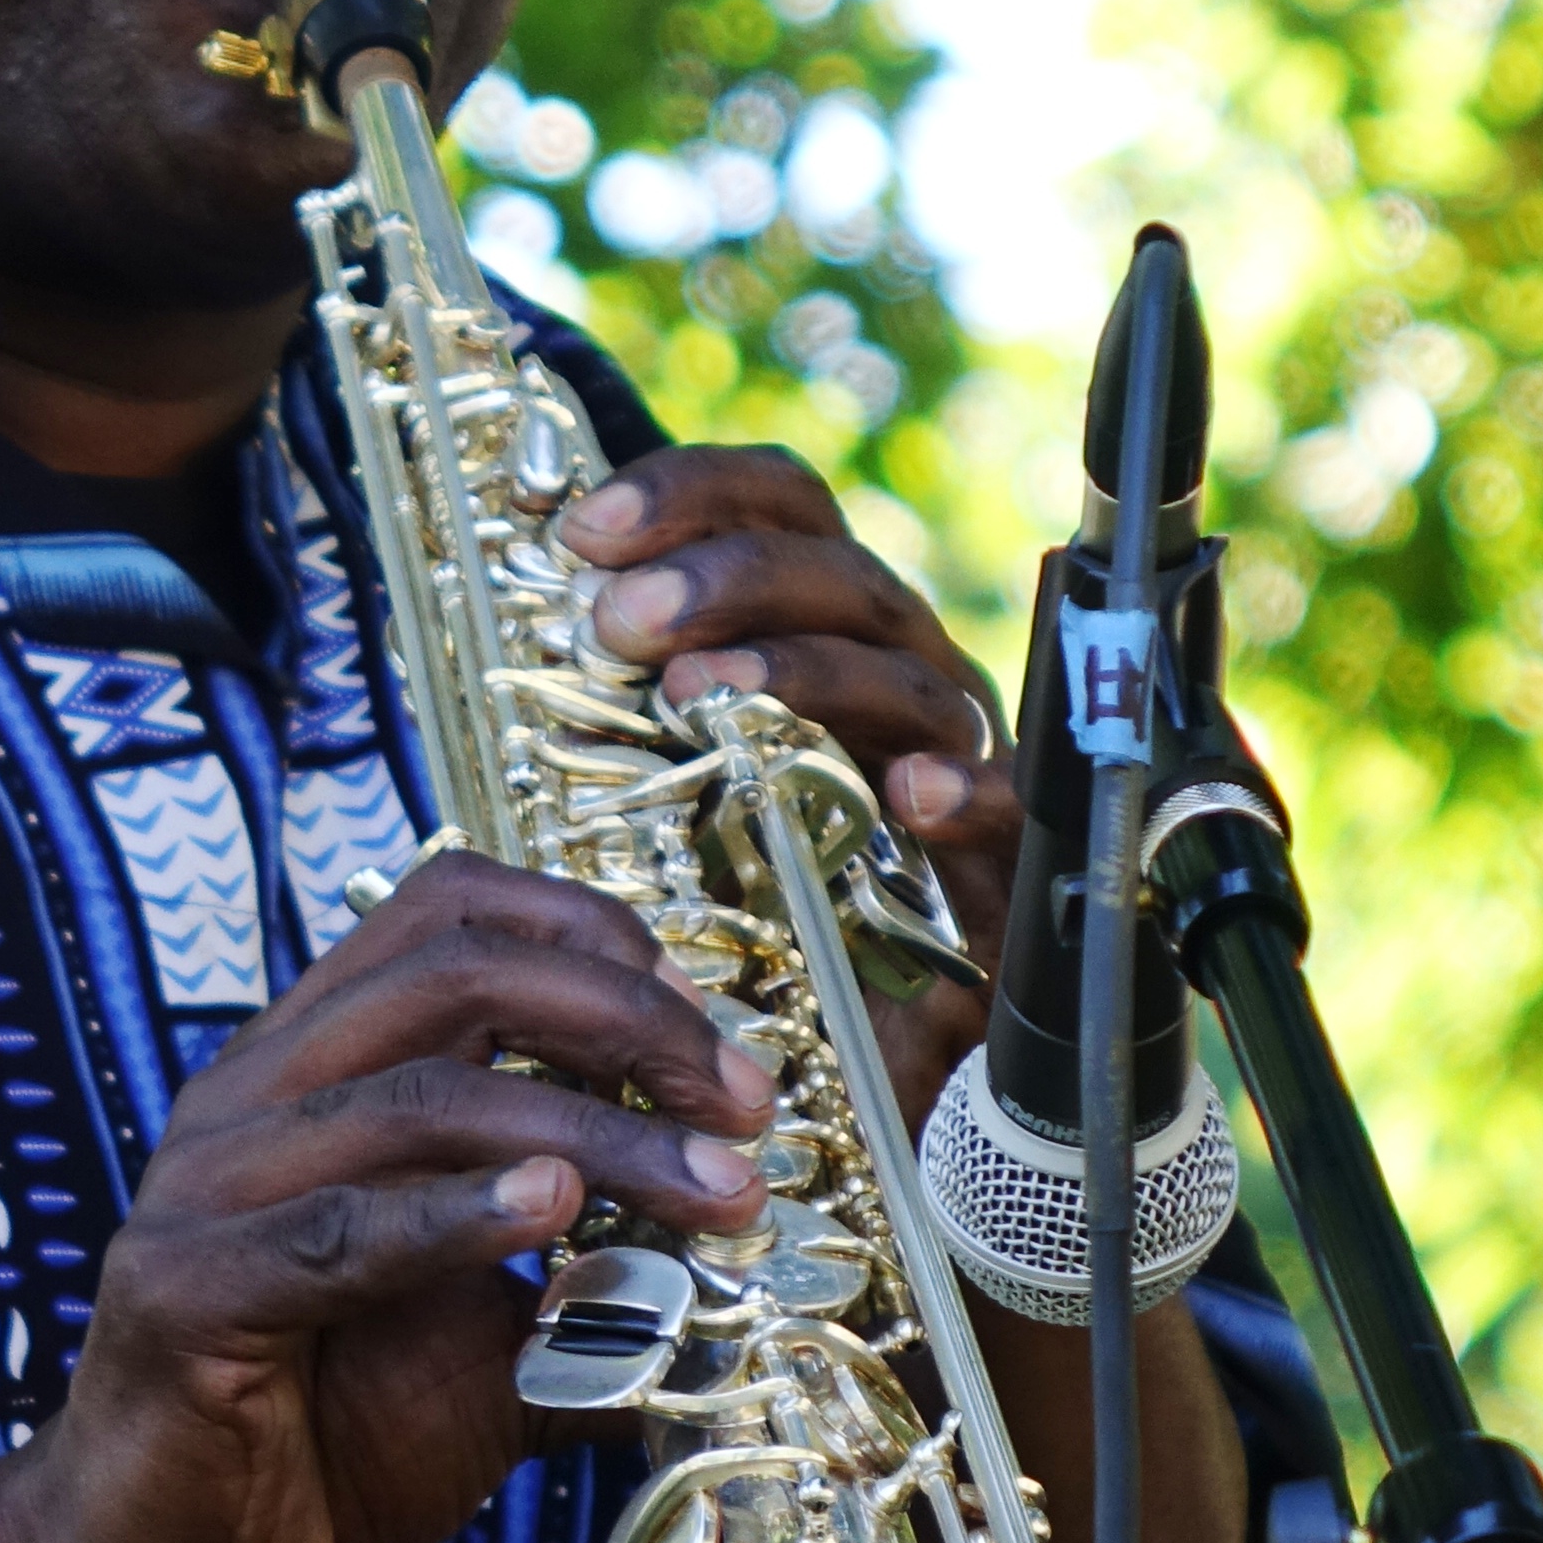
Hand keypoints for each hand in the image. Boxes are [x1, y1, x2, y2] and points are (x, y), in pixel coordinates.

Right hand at [6, 854, 781, 1542]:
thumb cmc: (318, 1448)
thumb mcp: (488, 1356)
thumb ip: (591, 1300)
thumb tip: (737, 1276)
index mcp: (310, 1068)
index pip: (448, 910)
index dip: (595, 939)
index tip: (710, 1041)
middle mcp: (251, 1095)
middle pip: (454, 971)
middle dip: (628, 1023)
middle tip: (744, 1109)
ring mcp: (205, 1187)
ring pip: (420, 1098)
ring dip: (598, 1135)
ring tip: (715, 1195)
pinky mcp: (185, 1295)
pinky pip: (336, 1233)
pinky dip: (458, 1217)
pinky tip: (559, 1215)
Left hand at [555, 444, 1016, 1115]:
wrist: (869, 1049)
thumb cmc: (767, 900)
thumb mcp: (686, 789)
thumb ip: (633, 705)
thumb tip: (536, 625)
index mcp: (824, 626)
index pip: (781, 506)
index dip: (691, 493)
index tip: (583, 528)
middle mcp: (899, 673)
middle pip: (839, 575)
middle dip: (726, 578)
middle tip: (619, 620)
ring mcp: (959, 759)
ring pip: (905, 678)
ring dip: (800, 671)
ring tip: (697, 694)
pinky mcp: (1000, 865)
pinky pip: (1006, 809)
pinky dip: (964, 791)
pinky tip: (909, 792)